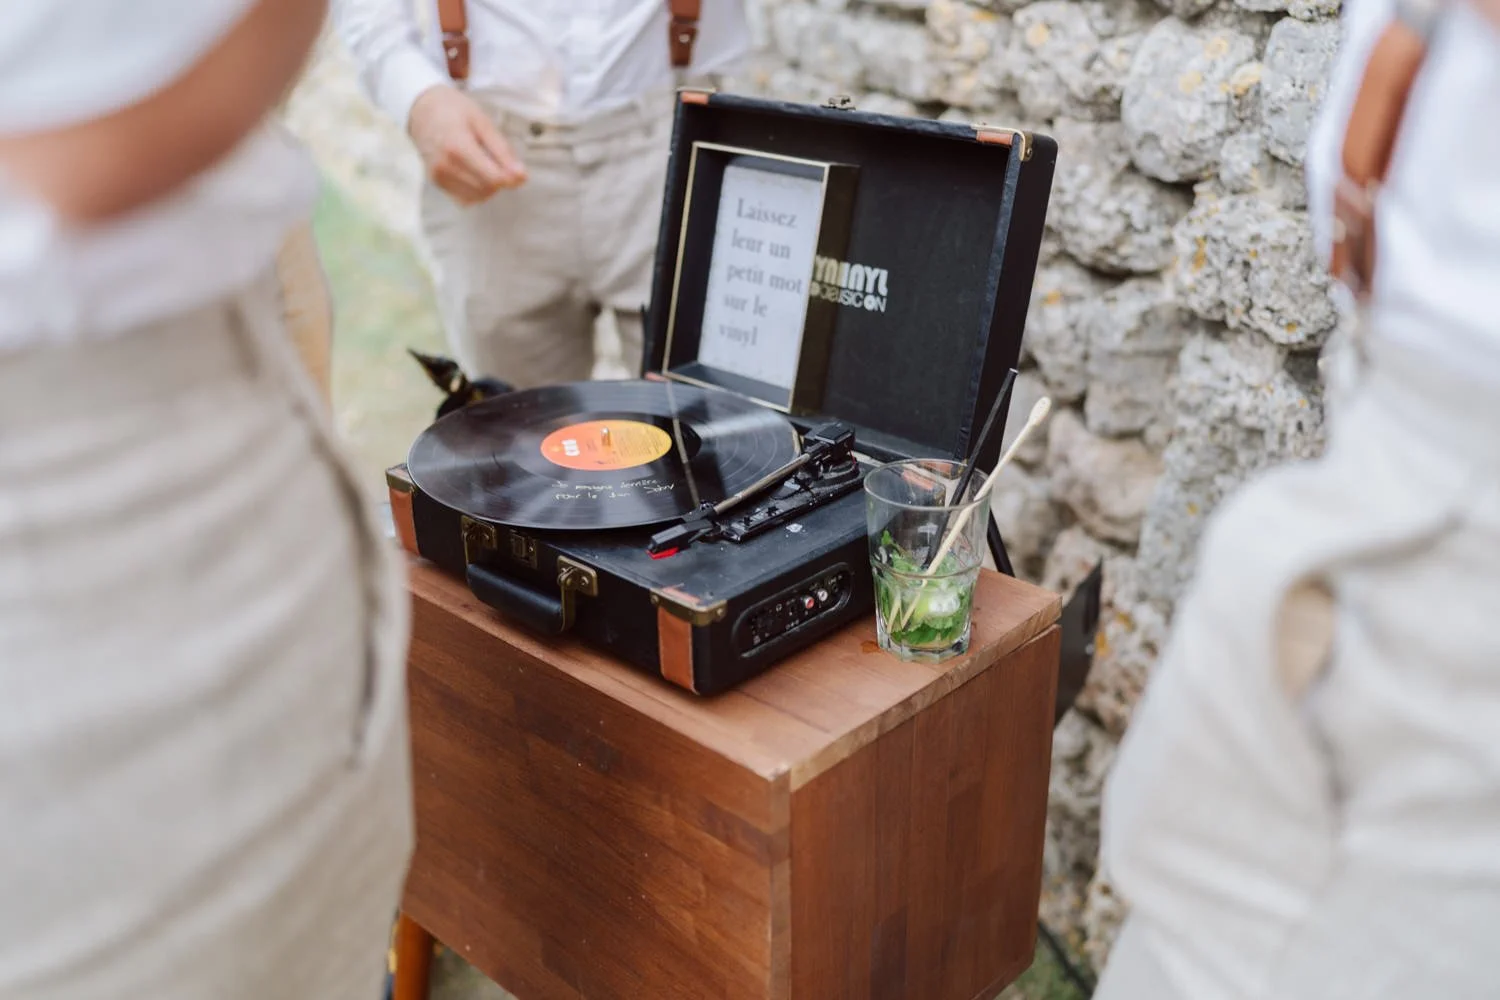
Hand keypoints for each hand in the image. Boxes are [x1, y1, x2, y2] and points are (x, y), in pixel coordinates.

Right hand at [408, 86, 525, 203]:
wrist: (422, 110)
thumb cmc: (454, 111)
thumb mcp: (482, 122)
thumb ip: (503, 150)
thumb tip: (521, 177)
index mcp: (458, 147)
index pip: (494, 178)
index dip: (511, 178)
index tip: (519, 171)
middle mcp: (446, 166)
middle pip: (487, 189)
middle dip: (500, 180)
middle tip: (498, 160)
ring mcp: (439, 177)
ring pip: (478, 197)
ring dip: (489, 187)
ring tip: (485, 164)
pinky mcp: (437, 183)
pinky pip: (465, 199)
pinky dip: (476, 191)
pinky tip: (475, 173)